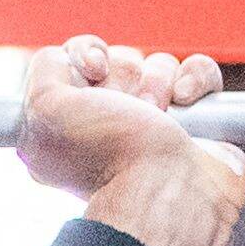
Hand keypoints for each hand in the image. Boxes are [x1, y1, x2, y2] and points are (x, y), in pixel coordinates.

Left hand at [13, 35, 244, 245]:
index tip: (94, 71)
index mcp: (69, 124)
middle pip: (119, 58)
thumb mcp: (45, 109)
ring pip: (159, 63)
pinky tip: (187, 102)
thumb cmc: (108, 152)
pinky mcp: (198, 120)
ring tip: (157, 116)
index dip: (86, 54)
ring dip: (158, 82)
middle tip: (127, 111)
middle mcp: (111, 123)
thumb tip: (66, 58)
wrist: (169, 191)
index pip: (75, 59)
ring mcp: (155, 122)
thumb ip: (44, 70)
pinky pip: (199, 72)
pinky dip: (197, 80)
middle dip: (124, 76)